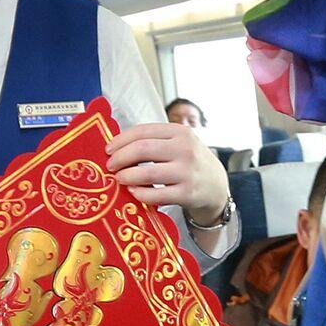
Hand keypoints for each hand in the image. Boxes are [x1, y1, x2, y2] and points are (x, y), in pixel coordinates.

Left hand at [109, 121, 226, 219]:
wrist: (216, 186)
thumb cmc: (189, 162)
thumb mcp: (179, 143)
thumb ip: (154, 141)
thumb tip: (117, 146)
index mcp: (180, 132)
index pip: (143, 131)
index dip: (121, 140)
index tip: (108, 149)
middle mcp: (185, 150)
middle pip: (142, 149)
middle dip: (120, 158)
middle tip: (111, 165)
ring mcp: (187, 173)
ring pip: (146, 173)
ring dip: (126, 176)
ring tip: (119, 178)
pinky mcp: (187, 194)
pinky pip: (155, 195)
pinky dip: (139, 194)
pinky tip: (134, 192)